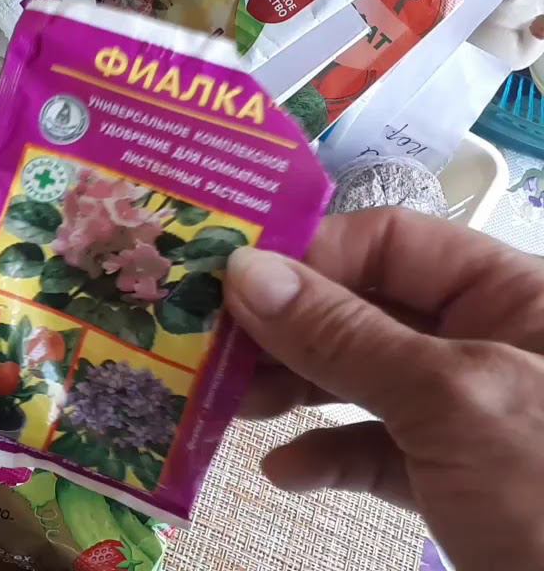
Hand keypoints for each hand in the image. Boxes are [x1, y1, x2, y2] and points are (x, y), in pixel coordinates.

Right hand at [226, 209, 543, 567]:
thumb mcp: (453, 403)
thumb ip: (346, 334)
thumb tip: (245, 271)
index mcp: (519, 298)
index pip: (395, 242)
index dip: (311, 254)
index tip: (228, 283)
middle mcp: (495, 347)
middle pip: (368, 309)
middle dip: (288, 328)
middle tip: (212, 351)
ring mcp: (476, 419)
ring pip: (364, 380)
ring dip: (294, 390)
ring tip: (232, 407)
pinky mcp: (460, 483)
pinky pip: (379, 451)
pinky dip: (327, 455)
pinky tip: (285, 470)